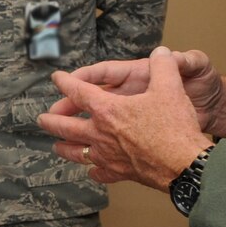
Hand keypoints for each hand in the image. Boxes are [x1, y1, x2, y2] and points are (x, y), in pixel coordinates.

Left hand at [40, 47, 213, 189]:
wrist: (183, 165)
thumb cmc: (174, 127)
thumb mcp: (170, 88)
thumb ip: (163, 66)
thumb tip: (161, 53)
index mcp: (107, 109)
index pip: (78, 92)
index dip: (65, 82)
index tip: (57, 78)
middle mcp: (100, 133)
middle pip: (66, 127)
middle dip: (52, 120)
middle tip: (42, 118)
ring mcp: (107, 156)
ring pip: (76, 152)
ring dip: (64, 147)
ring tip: (56, 146)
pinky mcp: (118, 173)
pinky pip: (99, 172)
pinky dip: (93, 170)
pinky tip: (92, 170)